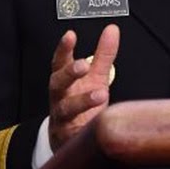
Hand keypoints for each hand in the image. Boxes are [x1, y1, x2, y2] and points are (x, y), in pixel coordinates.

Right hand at [47, 24, 118, 151]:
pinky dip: (85, 129)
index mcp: (65, 81)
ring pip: (65, 109)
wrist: (68, 138)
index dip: (64, 49)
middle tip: (83, 65)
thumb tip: (112, 29)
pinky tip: (97, 122)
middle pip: (57, 83)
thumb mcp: (94, 77)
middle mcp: (60, 98)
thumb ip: (103, 55)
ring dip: (82, 101)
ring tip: (100, 95)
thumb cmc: (81, 103)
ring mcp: (62, 118)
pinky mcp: (69, 138)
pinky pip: (75, 133)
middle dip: (69, 73)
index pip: (60, 62)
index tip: (70, 35)